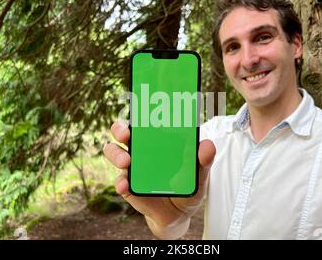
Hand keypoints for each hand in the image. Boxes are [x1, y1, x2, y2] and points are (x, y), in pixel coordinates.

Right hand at [103, 121, 215, 238]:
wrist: (178, 215)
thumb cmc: (186, 187)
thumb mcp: (199, 175)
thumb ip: (203, 160)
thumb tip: (207, 145)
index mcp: (157, 140)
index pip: (146, 119)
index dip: (141, 110)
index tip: (142, 106)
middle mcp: (141, 149)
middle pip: (122, 131)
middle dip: (120, 128)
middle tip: (126, 133)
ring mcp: (131, 166)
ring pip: (113, 152)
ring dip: (116, 154)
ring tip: (125, 162)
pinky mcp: (127, 185)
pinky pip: (119, 181)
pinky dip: (120, 182)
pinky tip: (125, 185)